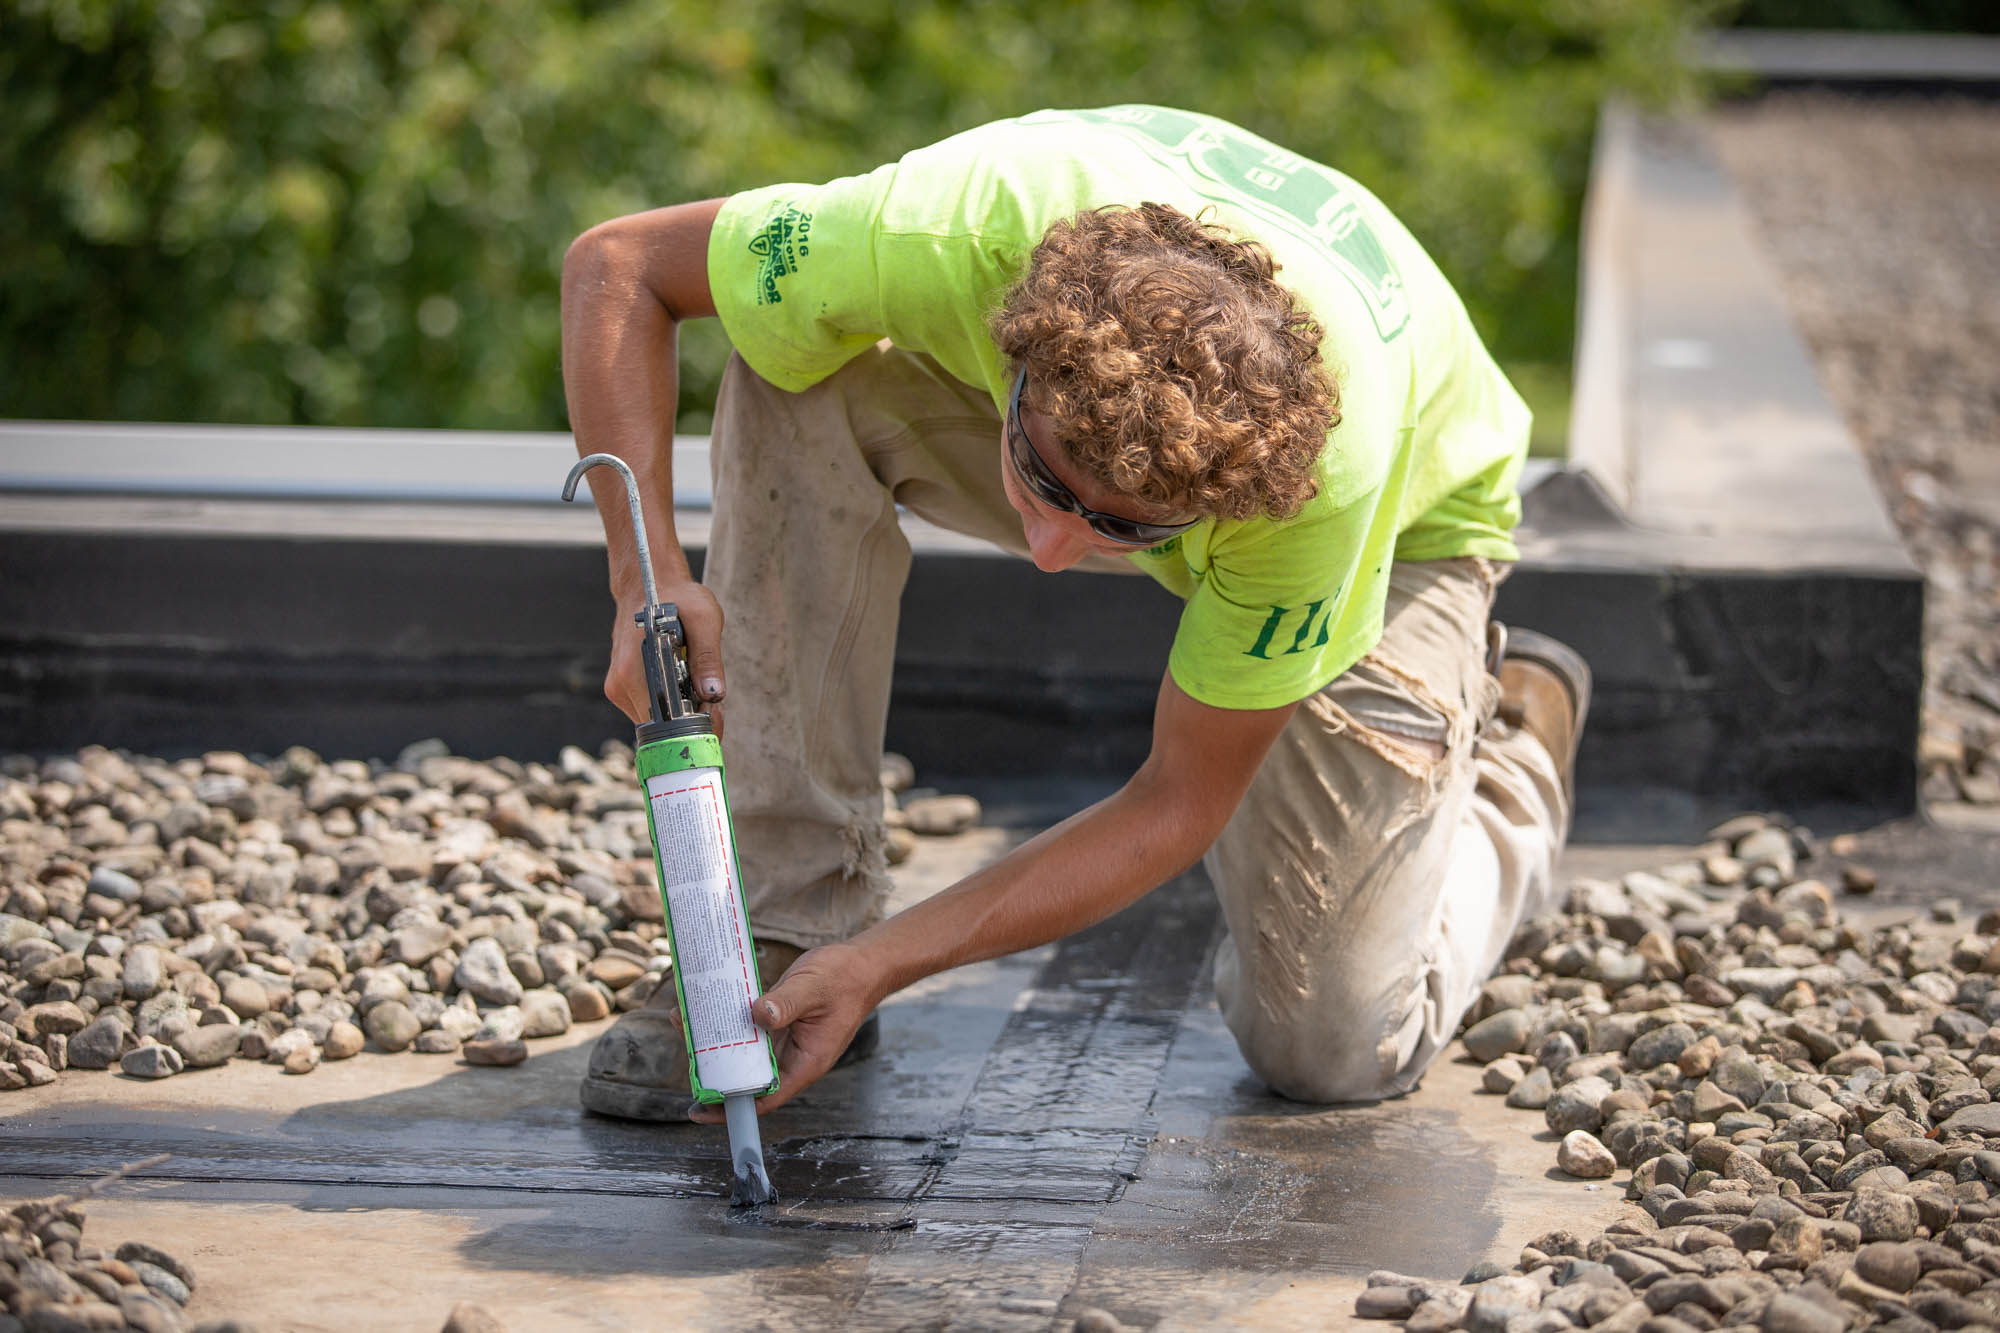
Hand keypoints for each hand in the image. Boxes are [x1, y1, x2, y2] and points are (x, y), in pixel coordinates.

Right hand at [603, 578, 726, 731]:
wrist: (648, 584)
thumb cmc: (677, 597)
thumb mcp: (703, 619)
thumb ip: (708, 657)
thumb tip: (713, 695)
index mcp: (633, 672)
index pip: (664, 725)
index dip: (693, 727)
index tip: (714, 713)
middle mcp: (621, 685)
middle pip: (661, 727)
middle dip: (691, 722)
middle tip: (713, 701)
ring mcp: (619, 688)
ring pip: (658, 721)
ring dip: (682, 713)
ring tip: (699, 685)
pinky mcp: (623, 688)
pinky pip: (653, 709)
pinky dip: (672, 704)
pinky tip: (684, 683)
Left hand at [688, 942, 878, 1120]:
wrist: (863, 963)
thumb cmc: (845, 978)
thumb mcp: (813, 989)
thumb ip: (784, 1003)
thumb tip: (756, 1014)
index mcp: (805, 1062)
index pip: (764, 1097)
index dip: (731, 1107)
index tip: (699, 1110)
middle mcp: (792, 1057)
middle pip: (749, 1077)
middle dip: (716, 1071)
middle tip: (686, 1056)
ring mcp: (785, 1040)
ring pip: (746, 1052)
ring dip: (718, 1043)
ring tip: (685, 1024)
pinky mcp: (778, 1022)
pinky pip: (750, 1029)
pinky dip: (729, 1023)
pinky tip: (707, 1010)